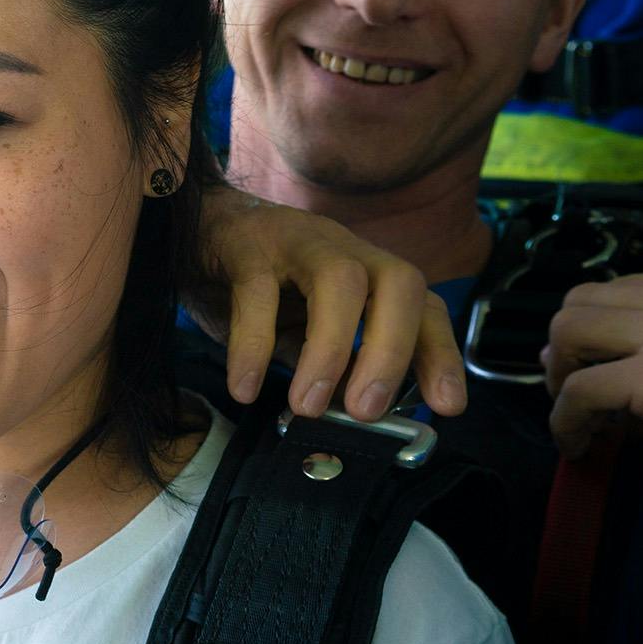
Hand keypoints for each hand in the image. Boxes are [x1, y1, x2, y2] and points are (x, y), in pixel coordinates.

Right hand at [189, 187, 465, 421]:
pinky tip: (245, 388)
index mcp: (368, 272)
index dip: (442, 354)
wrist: (195, 228)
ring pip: (340, 279)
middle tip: (366, 412)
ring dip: (331, 349)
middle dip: (393, 350)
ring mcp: (298, 242)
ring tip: (306, 406)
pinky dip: (254, 345)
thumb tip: (360, 415)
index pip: (425, 306)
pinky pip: (257, 291)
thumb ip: (334, 367)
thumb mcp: (305, 331)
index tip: (447, 407)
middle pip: (398, 283)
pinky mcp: (246, 245)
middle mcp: (345, 250)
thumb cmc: (260, 285)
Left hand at [543, 263, 642, 554]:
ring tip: (578, 422)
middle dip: (568, 350)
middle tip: (576, 397)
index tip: (599, 374)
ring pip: (569, 333)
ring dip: (561, 380)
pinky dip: (567, 419)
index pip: (624, 288)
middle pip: (584, 301)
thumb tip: (595, 351)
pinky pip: (580, 389)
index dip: (600, 335)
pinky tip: (580, 445)